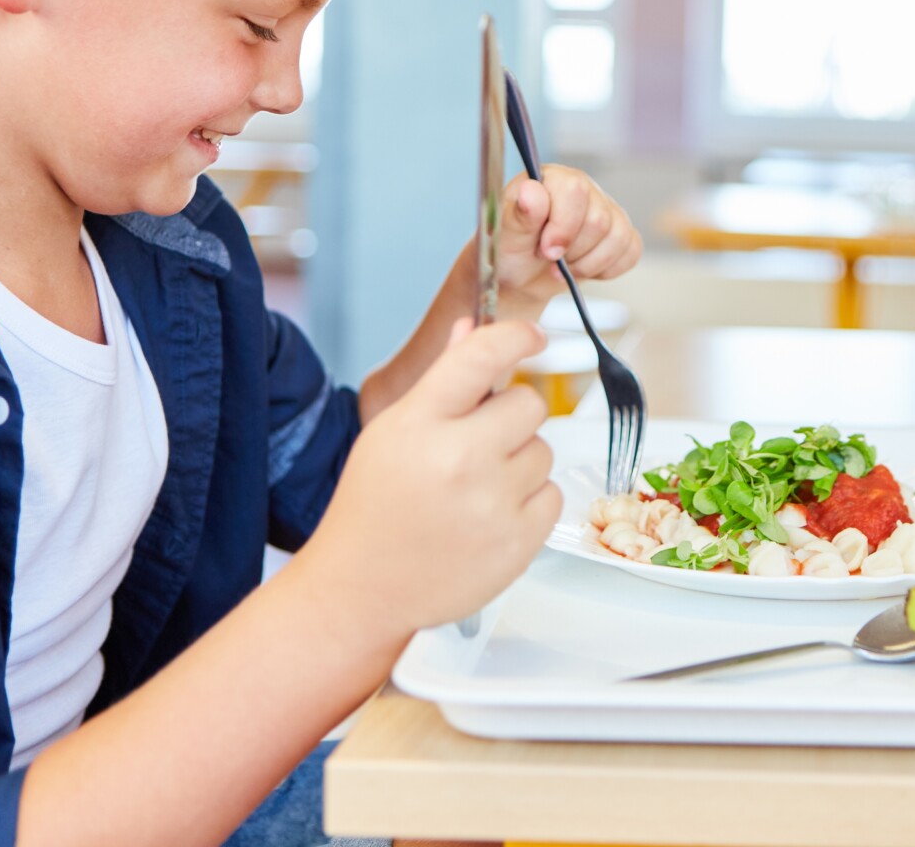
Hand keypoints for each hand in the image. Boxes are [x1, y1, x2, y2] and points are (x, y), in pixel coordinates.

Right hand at [297, 320, 560, 641]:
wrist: (361, 588)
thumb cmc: (375, 506)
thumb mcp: (393, 431)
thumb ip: (442, 378)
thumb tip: (473, 326)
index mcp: (420, 423)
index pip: (483, 355)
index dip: (516, 336)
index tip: (531, 336)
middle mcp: (459, 458)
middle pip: (529, 404)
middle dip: (510, 417)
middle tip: (477, 444)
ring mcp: (493, 503)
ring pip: (544, 450)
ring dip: (519, 462)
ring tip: (475, 489)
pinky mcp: (519, 542)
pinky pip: (553, 495)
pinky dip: (530, 502)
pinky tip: (490, 516)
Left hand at [496, 164, 641, 306]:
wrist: (522, 277)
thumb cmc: (511, 251)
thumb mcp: (506, 237)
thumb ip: (518, 215)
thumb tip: (530, 191)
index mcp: (553, 179)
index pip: (575, 190)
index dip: (564, 226)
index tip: (546, 251)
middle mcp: (583, 188)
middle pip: (599, 220)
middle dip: (573, 251)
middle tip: (550, 260)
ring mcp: (606, 209)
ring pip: (618, 237)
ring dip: (588, 264)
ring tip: (565, 267)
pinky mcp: (621, 233)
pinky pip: (631, 251)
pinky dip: (607, 269)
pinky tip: (583, 267)